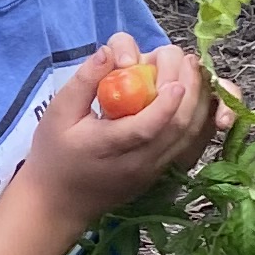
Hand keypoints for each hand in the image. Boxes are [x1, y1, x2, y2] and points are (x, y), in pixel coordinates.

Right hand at [14, 36, 219, 242]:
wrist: (58, 203)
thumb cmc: (53, 155)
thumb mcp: (57, 113)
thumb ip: (84, 81)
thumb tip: (108, 52)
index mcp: (107, 148)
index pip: (145, 128)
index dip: (165, 104)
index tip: (174, 79)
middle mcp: (137, 164)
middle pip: (177, 129)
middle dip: (190, 91)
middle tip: (187, 60)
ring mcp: (153, 172)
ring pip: (190, 138)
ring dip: (200, 103)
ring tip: (195, 72)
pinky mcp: (161, 174)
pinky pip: (191, 147)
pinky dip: (200, 121)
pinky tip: (198, 97)